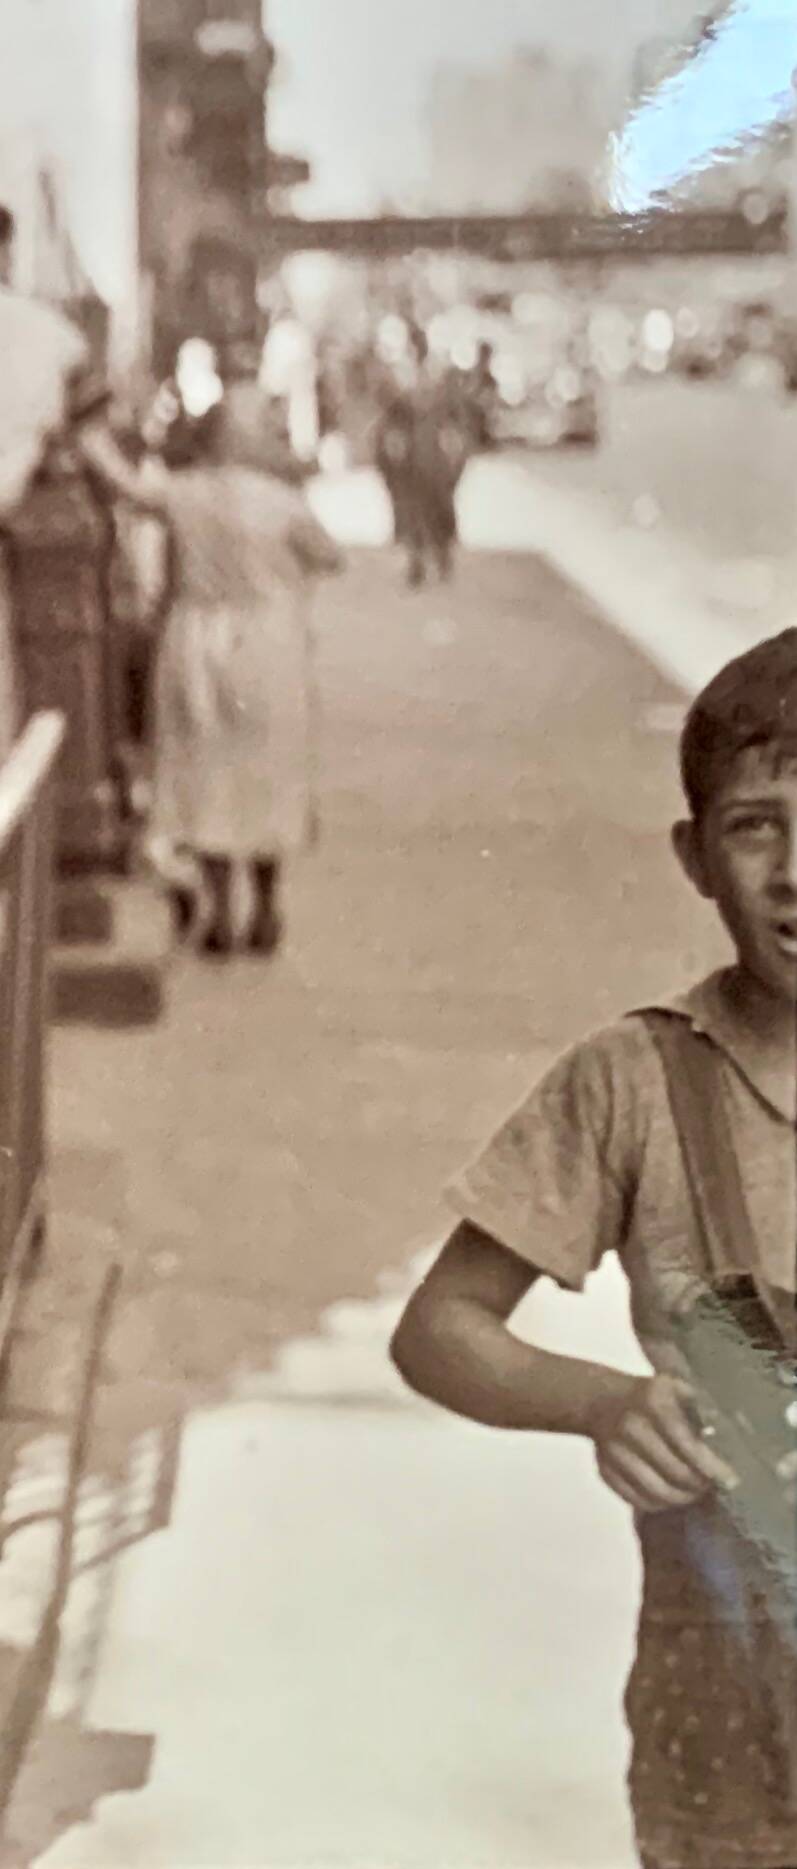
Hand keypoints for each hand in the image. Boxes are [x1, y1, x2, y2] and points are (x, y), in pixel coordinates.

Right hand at [592, 1373, 736, 1513]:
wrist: (602, 1400)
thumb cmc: (652, 1396)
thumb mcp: (677, 1388)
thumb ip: (702, 1409)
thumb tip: (730, 1442)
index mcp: (653, 1401)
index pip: (687, 1443)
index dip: (711, 1466)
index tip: (730, 1481)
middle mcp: (631, 1426)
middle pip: (674, 1471)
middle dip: (698, 1485)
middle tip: (711, 1487)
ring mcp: (614, 1450)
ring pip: (655, 1491)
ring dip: (681, 1498)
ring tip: (694, 1494)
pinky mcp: (604, 1470)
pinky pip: (636, 1499)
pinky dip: (658, 1504)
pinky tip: (670, 1496)